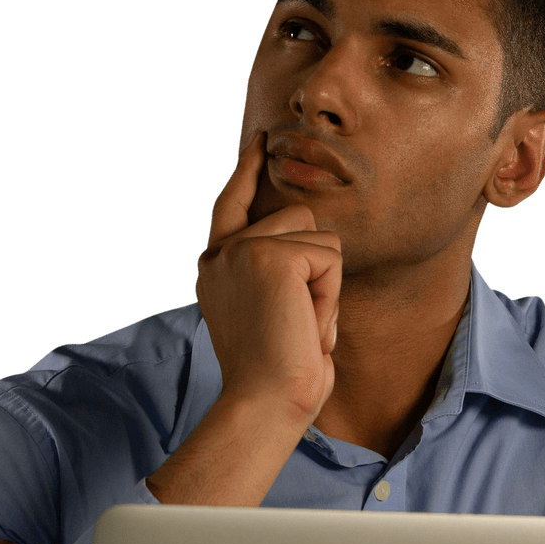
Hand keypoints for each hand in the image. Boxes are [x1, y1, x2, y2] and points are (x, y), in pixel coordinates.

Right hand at [195, 131, 342, 425]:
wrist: (264, 402)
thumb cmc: (277, 375)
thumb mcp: (268, 315)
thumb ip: (274, 273)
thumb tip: (312, 247)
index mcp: (215, 267)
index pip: (231, 204)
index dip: (247, 169)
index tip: (260, 140)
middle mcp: (220, 254)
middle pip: (299, 217)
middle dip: (318, 268)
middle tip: (300, 322)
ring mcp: (241, 250)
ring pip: (320, 236)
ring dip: (325, 285)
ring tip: (301, 324)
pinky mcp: (269, 255)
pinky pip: (330, 258)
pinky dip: (330, 295)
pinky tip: (306, 323)